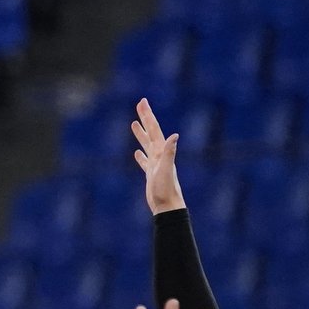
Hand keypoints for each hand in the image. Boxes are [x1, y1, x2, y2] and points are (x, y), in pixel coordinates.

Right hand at [131, 99, 183, 213]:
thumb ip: (170, 152)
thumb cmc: (166, 189)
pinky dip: (141, 156)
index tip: (142, 102)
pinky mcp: (151, 174)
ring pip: (146, 144)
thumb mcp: (166, 169)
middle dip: (145, 118)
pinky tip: (137, 153)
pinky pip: (144, 161)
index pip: (154, 129)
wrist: (168, 206)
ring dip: (141, 134)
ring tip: (134, 124)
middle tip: (140, 104)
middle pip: (150, 132)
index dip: (148, 115)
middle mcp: (160, 155)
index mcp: (161, 151)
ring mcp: (155, 164)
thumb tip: (174, 135)